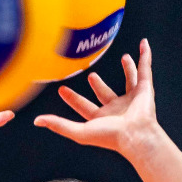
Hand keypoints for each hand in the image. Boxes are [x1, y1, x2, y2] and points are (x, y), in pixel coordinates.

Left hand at [35, 38, 162, 160]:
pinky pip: (145, 69)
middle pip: (105, 94)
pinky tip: (143, 44)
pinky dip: (145, 56)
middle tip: (90, 75)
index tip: (61, 89)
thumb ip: (59, 125)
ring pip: (130, 80)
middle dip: (98, 85)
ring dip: (127, 69)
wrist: (135, 136)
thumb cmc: (110, 136)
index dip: (72, 99)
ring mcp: (132, 99)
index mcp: (101, 119)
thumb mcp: (79, 131)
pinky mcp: (145, 90)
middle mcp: (117, 109)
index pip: (83, 107)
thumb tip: (36, 121)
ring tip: (123, 57)